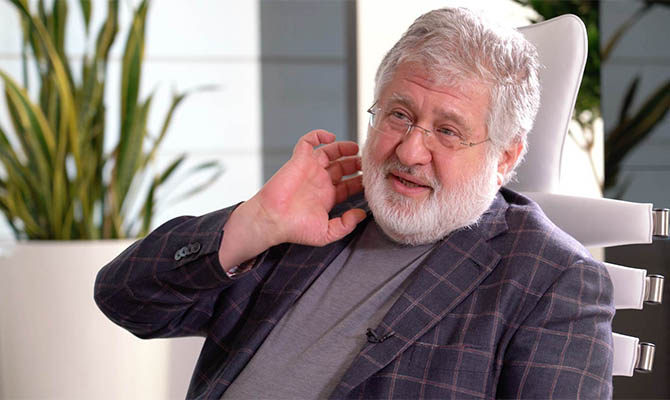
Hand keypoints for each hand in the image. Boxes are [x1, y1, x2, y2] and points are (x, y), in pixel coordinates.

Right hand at [219, 130, 365, 267]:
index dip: (361, 180)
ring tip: (356, 148)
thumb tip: (362, 215)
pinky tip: (330, 138)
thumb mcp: (326, 233)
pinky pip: (308, 142)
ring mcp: (310, 169)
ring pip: (330, 152)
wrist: (272, 220)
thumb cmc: (294, 229)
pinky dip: (319, 135)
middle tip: (368, 161)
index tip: (372, 179)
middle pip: (343, 166)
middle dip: (356, 163)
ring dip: (343, 148)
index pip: (349, 185)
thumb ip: (346, 224)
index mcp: (328, 197)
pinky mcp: (299, 160)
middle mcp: (320, 181)